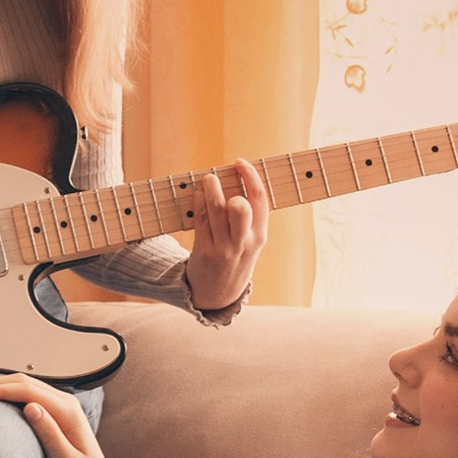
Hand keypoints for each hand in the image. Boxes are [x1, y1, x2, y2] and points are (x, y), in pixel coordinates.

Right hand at [0, 373, 118, 457]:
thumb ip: (50, 434)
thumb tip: (31, 406)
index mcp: (67, 411)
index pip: (27, 391)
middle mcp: (64, 402)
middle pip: (22, 382)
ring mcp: (58, 405)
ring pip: (22, 384)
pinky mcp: (51, 411)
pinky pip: (25, 393)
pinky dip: (4, 391)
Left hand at [182, 158, 270, 316]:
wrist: (219, 294)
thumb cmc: (235, 259)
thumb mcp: (250, 242)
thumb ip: (248, 217)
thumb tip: (235, 180)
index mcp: (260, 236)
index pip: (260, 200)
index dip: (250, 176)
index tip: (239, 162)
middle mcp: (244, 242)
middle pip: (240, 207)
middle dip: (228, 187)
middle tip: (218, 176)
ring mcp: (224, 249)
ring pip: (216, 211)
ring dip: (209, 189)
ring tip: (206, 180)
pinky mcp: (205, 252)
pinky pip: (200, 221)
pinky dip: (198, 203)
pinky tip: (197, 195)